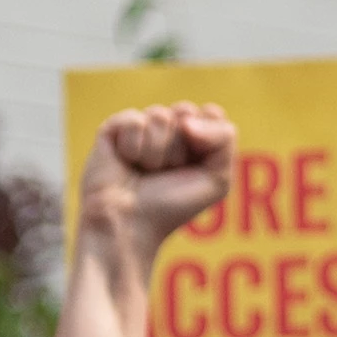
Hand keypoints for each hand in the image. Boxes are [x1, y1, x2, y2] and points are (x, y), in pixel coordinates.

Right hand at [80, 104, 236, 253]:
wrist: (130, 225)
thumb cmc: (172, 206)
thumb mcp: (217, 180)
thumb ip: (224, 140)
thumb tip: (187, 120)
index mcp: (193, 138)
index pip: (211, 113)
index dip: (206, 138)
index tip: (195, 165)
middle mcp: (167, 129)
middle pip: (186, 110)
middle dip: (181, 147)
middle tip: (168, 171)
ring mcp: (139, 127)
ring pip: (159, 115)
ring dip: (157, 153)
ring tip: (145, 171)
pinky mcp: (112, 129)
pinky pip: (134, 120)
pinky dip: (134, 148)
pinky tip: (126, 162)